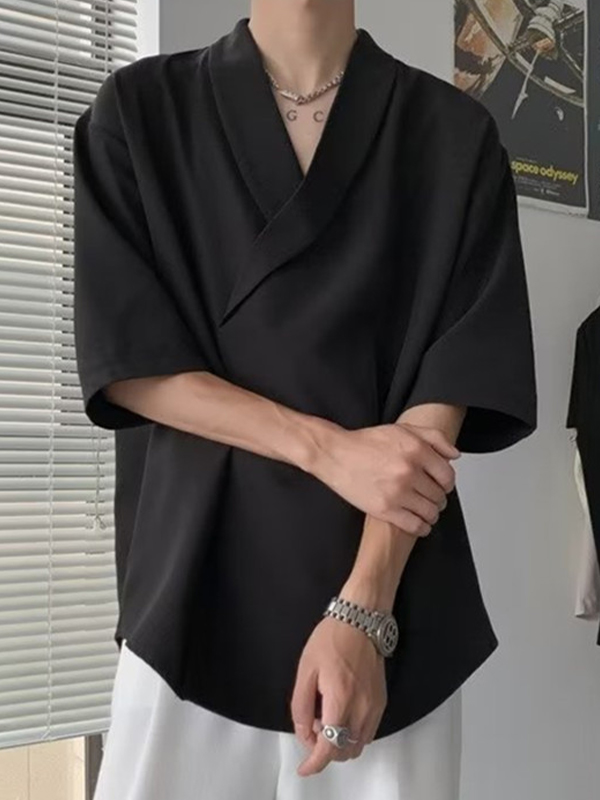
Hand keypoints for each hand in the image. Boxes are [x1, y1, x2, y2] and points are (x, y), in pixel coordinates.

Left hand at [290, 615, 386, 776]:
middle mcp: (362, 708)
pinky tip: (342, 712)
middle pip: (345, 751)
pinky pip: (368, 732)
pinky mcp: (382, 701)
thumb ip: (302, 706)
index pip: (330, 748)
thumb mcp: (306, 670)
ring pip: (359, 745)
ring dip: (341, 743)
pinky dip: (353, 733)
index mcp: (340, 699)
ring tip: (328, 716)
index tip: (304, 768)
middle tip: (314, 724)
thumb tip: (305, 733)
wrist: (361, 620)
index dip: (315, 763)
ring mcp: (375, 706)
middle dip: (325, 749)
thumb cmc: (330, 640)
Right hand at [309, 421, 459, 535]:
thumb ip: (433, 438)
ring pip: (430, 512)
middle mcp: (409, 470)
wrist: (335, 454)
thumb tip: (455, 455)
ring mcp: (397, 491)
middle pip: (440, 495)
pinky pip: (415, 526)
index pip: (448, 476)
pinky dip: (422, 528)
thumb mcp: (402, 429)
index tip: (441, 486)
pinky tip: (419, 524)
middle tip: (430, 499)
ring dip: (431, 514)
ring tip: (425, 511)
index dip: (447, 483)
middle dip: (438, 499)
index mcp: (416, 449)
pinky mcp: (385, 509)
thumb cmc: (366, 443)